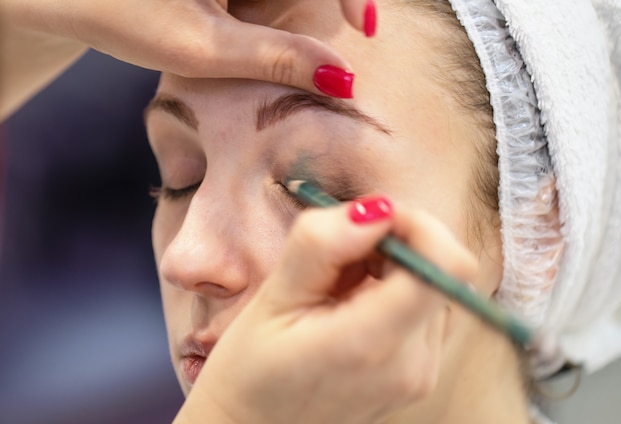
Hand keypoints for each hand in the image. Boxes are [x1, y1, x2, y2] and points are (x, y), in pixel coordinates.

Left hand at [0, 0, 374, 119]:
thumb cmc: (118, 11)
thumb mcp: (204, 46)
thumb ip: (279, 58)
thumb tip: (343, 79)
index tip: (363, 29)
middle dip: (290, 5)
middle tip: (242, 24)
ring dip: (265, 6)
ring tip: (210, 15)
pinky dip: (251, 0)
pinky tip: (211, 7)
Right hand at [165, 199, 476, 423]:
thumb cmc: (245, 382)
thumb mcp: (272, 300)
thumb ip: (322, 246)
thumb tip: (375, 208)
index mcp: (375, 344)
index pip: (446, 263)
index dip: (415, 224)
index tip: (368, 220)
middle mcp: (413, 366)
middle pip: (442, 271)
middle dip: (396, 244)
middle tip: (337, 257)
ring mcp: (418, 379)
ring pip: (434, 290)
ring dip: (392, 270)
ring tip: (335, 287)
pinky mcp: (413, 383)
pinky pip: (423, 316)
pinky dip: (393, 295)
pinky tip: (347, 307)